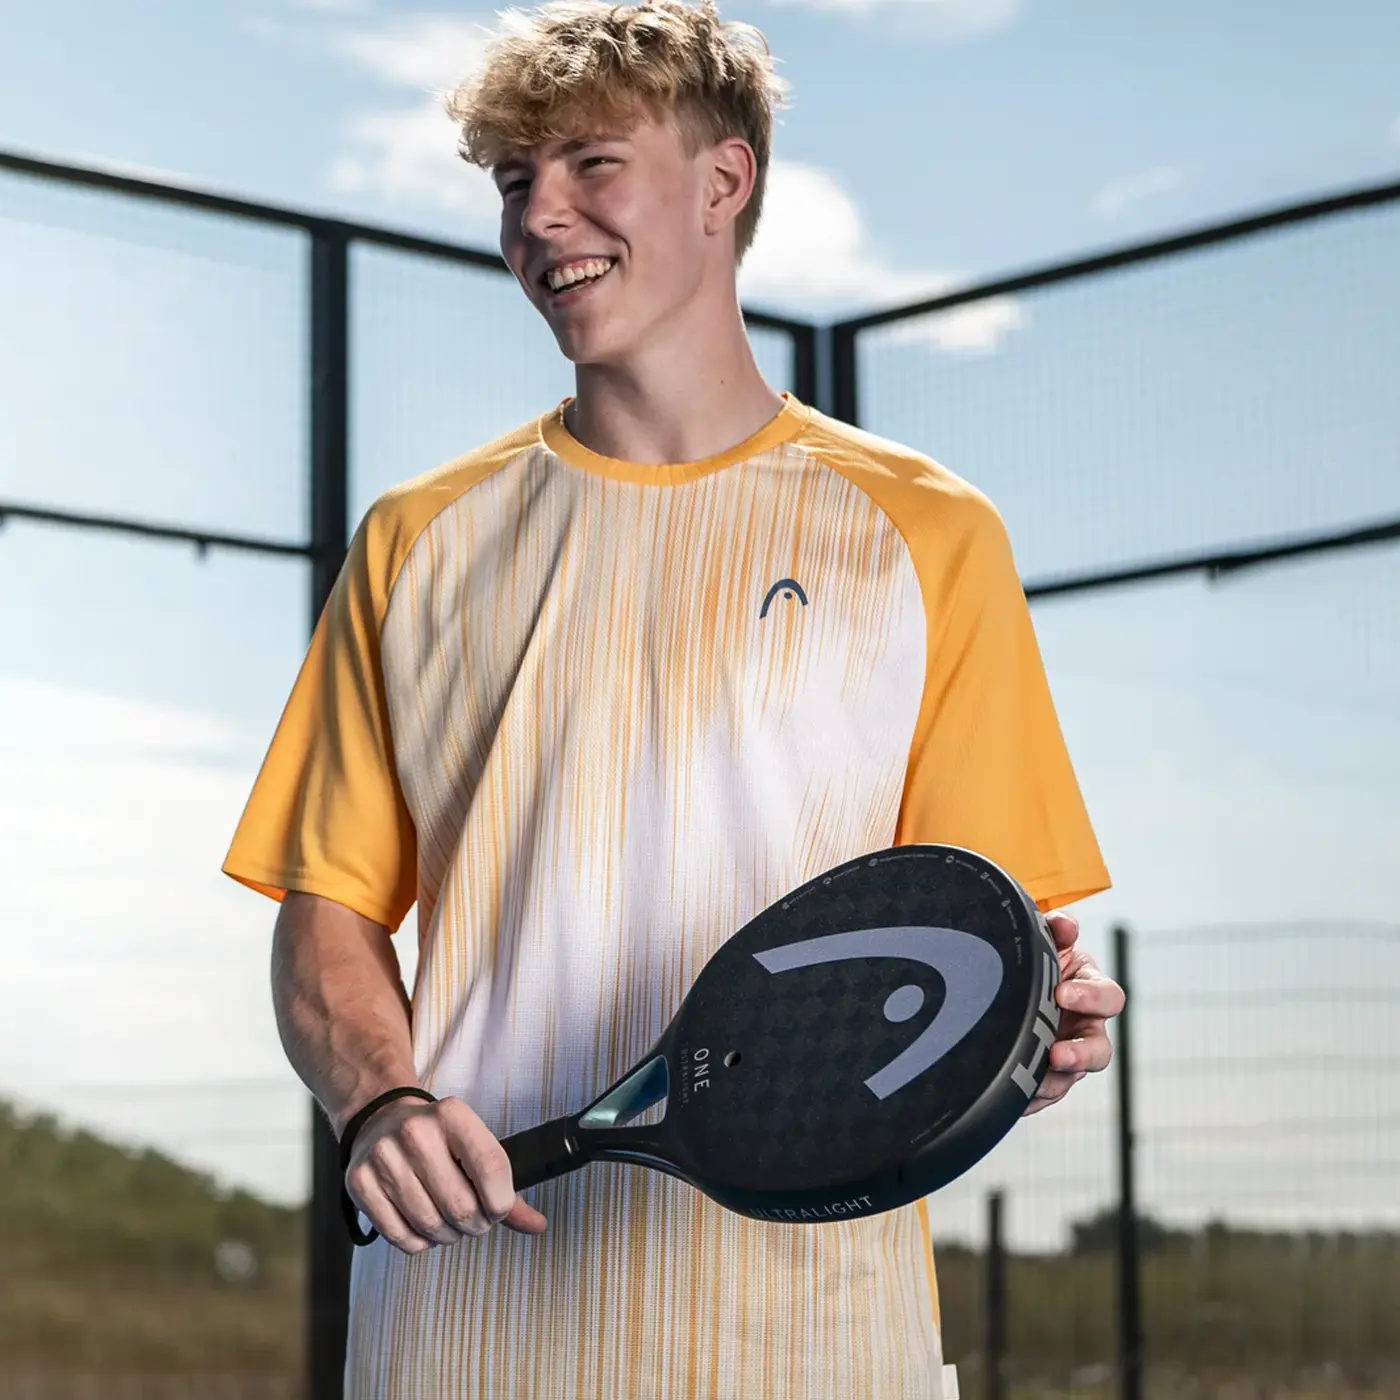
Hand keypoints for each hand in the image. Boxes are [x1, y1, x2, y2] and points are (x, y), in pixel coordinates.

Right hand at [343, 1096, 548, 1252]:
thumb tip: (538, 1225)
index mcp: (452, 1115)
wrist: (380, 1120)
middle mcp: (415, 1133)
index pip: (491, 1168)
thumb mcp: (473, 1144)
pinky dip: (420, 1242)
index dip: (502, 1203)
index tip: (498, 1209)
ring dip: (448, 1236)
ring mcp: (384, 1158)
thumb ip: (506, 1186)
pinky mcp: (360, 1184)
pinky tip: (423, 1223)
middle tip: (474, 1219)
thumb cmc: (438, 1139)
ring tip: (448, 1220)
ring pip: (432, 1227)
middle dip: (476, 1225)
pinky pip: (402, 1238)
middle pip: (462, 1207)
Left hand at [1022, 911, 1124, 1115]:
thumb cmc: (1034, 960)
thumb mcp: (1045, 939)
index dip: (1091, 997)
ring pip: (1070, 1079)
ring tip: (1033, 1083)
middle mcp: (1083, 1027)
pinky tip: (1016, 1096)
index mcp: (1090, 990)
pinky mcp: (1043, 1077)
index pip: (1108, 997)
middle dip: (1081, 1053)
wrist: (1002, 983)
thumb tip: (1065, 924)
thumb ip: (1056, 929)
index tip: (1062, 992)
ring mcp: (1065, 1055)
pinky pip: (1042, 1095)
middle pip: (1100, 1050)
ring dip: (1054, 1081)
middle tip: (1057, 1052)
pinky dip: (1030, 1097)